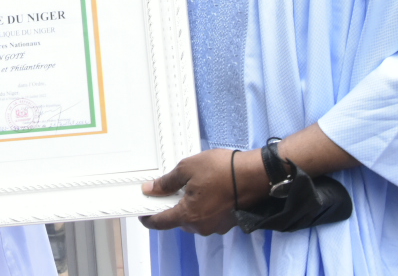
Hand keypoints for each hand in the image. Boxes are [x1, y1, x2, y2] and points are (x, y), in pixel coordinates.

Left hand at [139, 148, 265, 234]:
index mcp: (189, 215)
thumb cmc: (221, 170)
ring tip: (194, 185)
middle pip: (179, 220)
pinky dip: (204, 207)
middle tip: (172, 188)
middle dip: (174, 206)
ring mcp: (216, 227)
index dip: (149, 219)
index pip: (161, 223)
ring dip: (190, 205)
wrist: (255, 174)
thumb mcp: (187, 169)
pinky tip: (208, 190)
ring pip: (194, 218)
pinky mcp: (227, 222)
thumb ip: (167, 182)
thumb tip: (150, 190)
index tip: (143, 214)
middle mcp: (201, 226)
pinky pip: (208, 217)